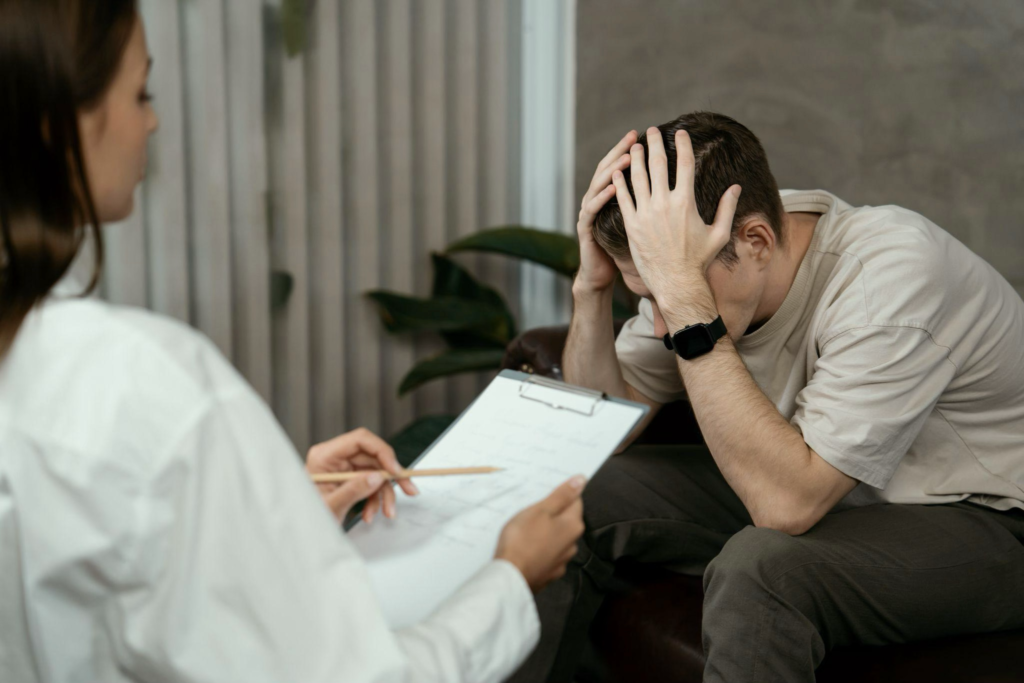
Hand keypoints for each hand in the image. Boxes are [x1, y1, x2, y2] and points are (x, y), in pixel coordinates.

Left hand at [306, 428, 418, 521]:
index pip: (360, 440)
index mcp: (324, 456)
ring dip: (385, 494)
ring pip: (375, 472)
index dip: (383, 452)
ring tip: (387, 512)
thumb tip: (376, 477)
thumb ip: (353, 490)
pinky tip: (371, 514)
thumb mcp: (331, 506)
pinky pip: (371, 484)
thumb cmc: (306, 518)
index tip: (396, 470)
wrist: (300, 535)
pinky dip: (376, 500)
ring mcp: (343, 469)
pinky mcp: (349, 480)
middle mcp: (335, 458)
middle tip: (409, 488)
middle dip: (391, 477)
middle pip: (373, 457)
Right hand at [495, 475, 585, 592]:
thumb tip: (582, 480)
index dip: (560, 496)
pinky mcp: (550, 572)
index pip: (575, 501)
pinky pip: (548, 553)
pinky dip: (541, 548)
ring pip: (557, 537)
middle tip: (531, 512)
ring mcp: (562, 560)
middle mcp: (573, 543)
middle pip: (566, 520)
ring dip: (546, 532)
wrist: (510, 576)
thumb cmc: (523, 539)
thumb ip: (562, 495)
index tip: (543, 497)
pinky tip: (527, 548)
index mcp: (573, 525)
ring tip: (526, 531)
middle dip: (552, 514)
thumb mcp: (541, 510)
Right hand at [574, 130, 637, 294]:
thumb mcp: (635, 224)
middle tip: (634, 136)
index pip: (621, 167)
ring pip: (599, 185)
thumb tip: (671, 190)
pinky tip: (613, 187)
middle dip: (621, 151)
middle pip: (608, 169)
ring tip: (627, 157)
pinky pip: (593, 210)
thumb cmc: (622, 251)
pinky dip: (602, 197)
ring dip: (613, 170)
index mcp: (611, 198)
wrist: (600, 274)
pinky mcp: (586, 228)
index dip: (630, 151)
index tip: (646, 136)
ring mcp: (590, 213)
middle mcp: (597, 199)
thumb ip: (645, 205)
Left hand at [612, 127, 740, 313]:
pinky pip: (623, 199)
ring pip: (637, 178)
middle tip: (651, 131)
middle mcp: (664, 204)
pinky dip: (619, 184)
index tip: (679, 132)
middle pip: (657, 164)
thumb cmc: (699, 260)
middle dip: (654, 144)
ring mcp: (645, 214)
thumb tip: (736, 186)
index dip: (682, 144)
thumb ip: (727, 208)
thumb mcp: (719, 234)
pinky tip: (616, 172)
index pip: (684, 164)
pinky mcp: (632, 226)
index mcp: (686, 202)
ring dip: (635, 159)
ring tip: (634, 146)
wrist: (677, 283)